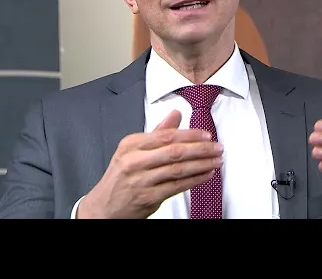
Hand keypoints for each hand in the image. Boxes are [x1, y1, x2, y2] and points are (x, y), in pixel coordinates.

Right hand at [77, 110, 222, 218]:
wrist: (104, 207)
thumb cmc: (120, 177)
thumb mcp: (132, 150)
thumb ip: (156, 133)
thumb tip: (175, 114)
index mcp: (131, 145)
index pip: (166, 135)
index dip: (190, 134)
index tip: (206, 135)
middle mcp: (134, 161)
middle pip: (174, 151)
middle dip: (200, 149)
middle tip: (217, 147)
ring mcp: (141, 180)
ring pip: (178, 169)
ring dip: (202, 164)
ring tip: (216, 161)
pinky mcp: (148, 198)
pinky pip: (177, 187)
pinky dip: (195, 180)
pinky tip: (206, 174)